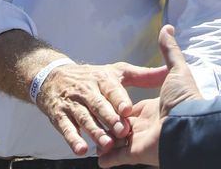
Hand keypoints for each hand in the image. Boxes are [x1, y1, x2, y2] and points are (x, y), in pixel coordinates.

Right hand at [35, 61, 167, 155]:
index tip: (128, 110)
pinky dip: (73, 139)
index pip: (112, 89)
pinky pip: (66, 129)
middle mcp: (87, 91)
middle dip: (110, 119)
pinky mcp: (60, 117)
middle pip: (99, 106)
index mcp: (103, 79)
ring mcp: (73, 105)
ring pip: (85, 119)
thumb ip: (143, 75)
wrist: (53, 76)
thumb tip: (167, 70)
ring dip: (95, 132)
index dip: (119, 99)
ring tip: (106, 145)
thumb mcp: (117, 71)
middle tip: (122, 131)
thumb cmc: (93, 76)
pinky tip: (81, 150)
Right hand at [96, 26, 201, 167]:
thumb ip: (169, 51)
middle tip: (91, 116)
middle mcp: (141, 125)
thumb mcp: (176, 71)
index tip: (103, 99)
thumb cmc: (182, 99)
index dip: (116, 104)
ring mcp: (136, 141)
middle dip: (104, 122)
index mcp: (147, 108)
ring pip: (111, 139)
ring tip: (88, 139)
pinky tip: (90, 155)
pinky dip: (104, 158)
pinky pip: (112, 159)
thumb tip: (168, 27)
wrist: (188, 128)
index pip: (125, 106)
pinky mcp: (132, 155)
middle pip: (116, 123)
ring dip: (99, 138)